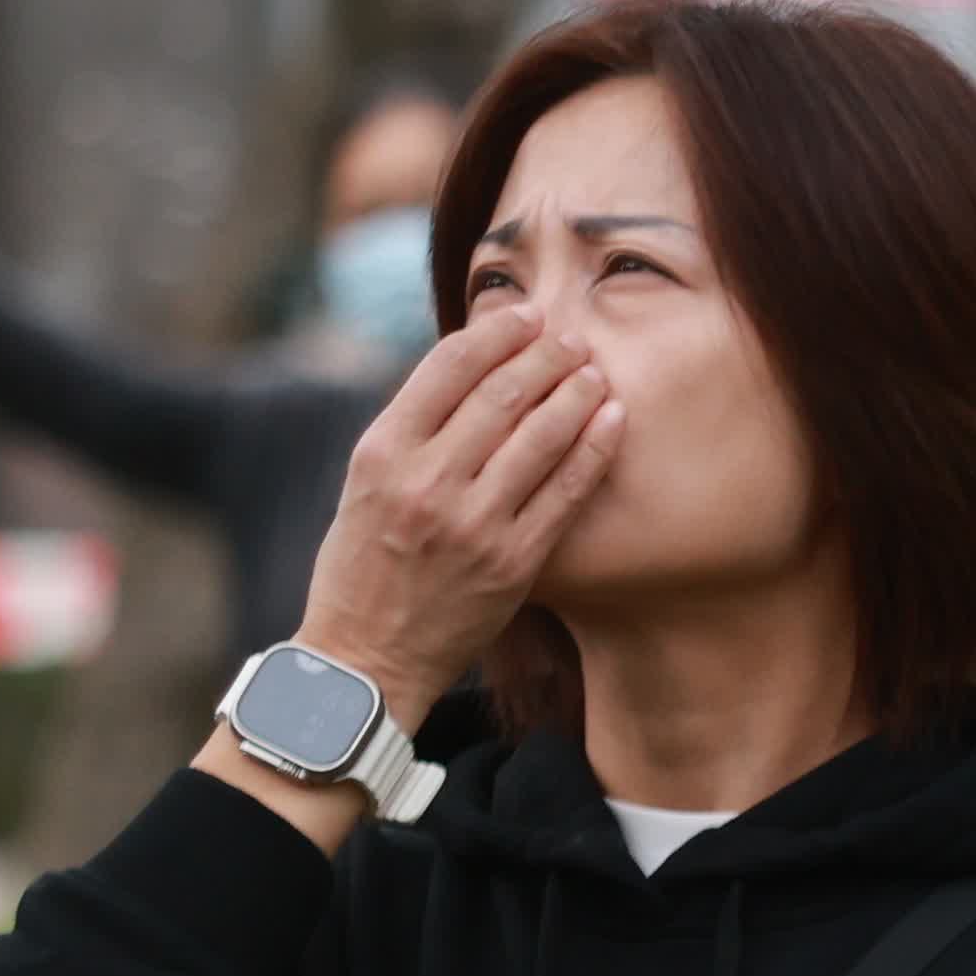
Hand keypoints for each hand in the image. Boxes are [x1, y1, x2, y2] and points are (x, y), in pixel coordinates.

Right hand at [291, 307, 624, 728]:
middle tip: (573, 337)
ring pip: (540, 436)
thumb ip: (413, 432)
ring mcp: (473, 523)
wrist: (365, 658)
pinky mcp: (513, 562)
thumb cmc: (363, 565)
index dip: (495, 333)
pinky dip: (593, 448)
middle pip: (501, 394)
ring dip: (577, 393)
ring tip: (596, 371)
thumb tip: (474, 372)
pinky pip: (566, 492)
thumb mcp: (365, 486)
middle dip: (546, 356)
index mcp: (381, 454)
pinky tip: (612, 420)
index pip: (447, 368)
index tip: (526, 317)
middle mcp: (426, 482)